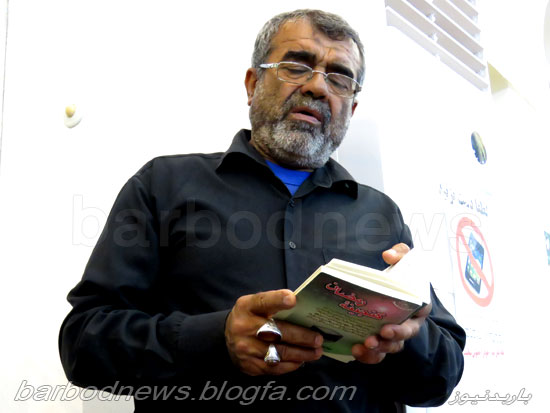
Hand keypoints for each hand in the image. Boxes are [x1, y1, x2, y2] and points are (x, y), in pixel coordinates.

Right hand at [225, 289, 323, 375]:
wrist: (226, 336)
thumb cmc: (250, 316)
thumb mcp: (255, 304)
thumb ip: (274, 303)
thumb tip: (303, 308)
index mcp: (247, 306)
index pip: (263, 302)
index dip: (278, 300)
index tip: (293, 300)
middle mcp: (244, 327)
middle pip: (277, 332)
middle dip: (301, 336)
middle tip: (318, 339)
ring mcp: (245, 348)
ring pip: (279, 353)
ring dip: (301, 354)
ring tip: (316, 352)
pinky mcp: (249, 365)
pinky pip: (274, 367)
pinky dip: (291, 364)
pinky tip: (301, 361)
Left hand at [352, 243, 431, 363]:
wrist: (391, 288)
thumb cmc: (400, 275)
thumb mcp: (404, 260)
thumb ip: (400, 253)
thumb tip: (388, 255)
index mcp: (419, 306)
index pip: (415, 320)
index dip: (404, 327)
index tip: (387, 327)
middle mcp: (409, 323)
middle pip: (402, 337)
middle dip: (388, 340)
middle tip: (373, 338)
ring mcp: (395, 334)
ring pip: (390, 348)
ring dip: (377, 350)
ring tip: (362, 346)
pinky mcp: (381, 340)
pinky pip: (377, 353)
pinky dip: (368, 355)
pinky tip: (355, 350)